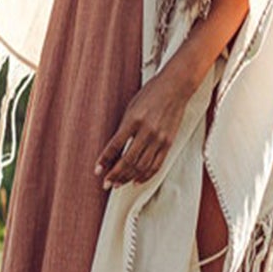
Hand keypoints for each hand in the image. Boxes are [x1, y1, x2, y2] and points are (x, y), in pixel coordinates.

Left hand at [95, 62, 195, 189]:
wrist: (175, 88)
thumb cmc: (150, 94)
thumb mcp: (131, 107)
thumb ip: (124, 128)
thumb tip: (114, 151)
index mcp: (134, 119)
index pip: (115, 146)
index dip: (105, 160)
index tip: (97, 170)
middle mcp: (147, 131)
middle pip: (128, 160)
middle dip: (115, 174)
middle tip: (106, 183)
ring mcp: (159, 138)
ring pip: (141, 166)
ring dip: (128, 178)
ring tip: (118, 184)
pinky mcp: (169, 143)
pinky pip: (156, 165)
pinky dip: (145, 176)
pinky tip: (136, 181)